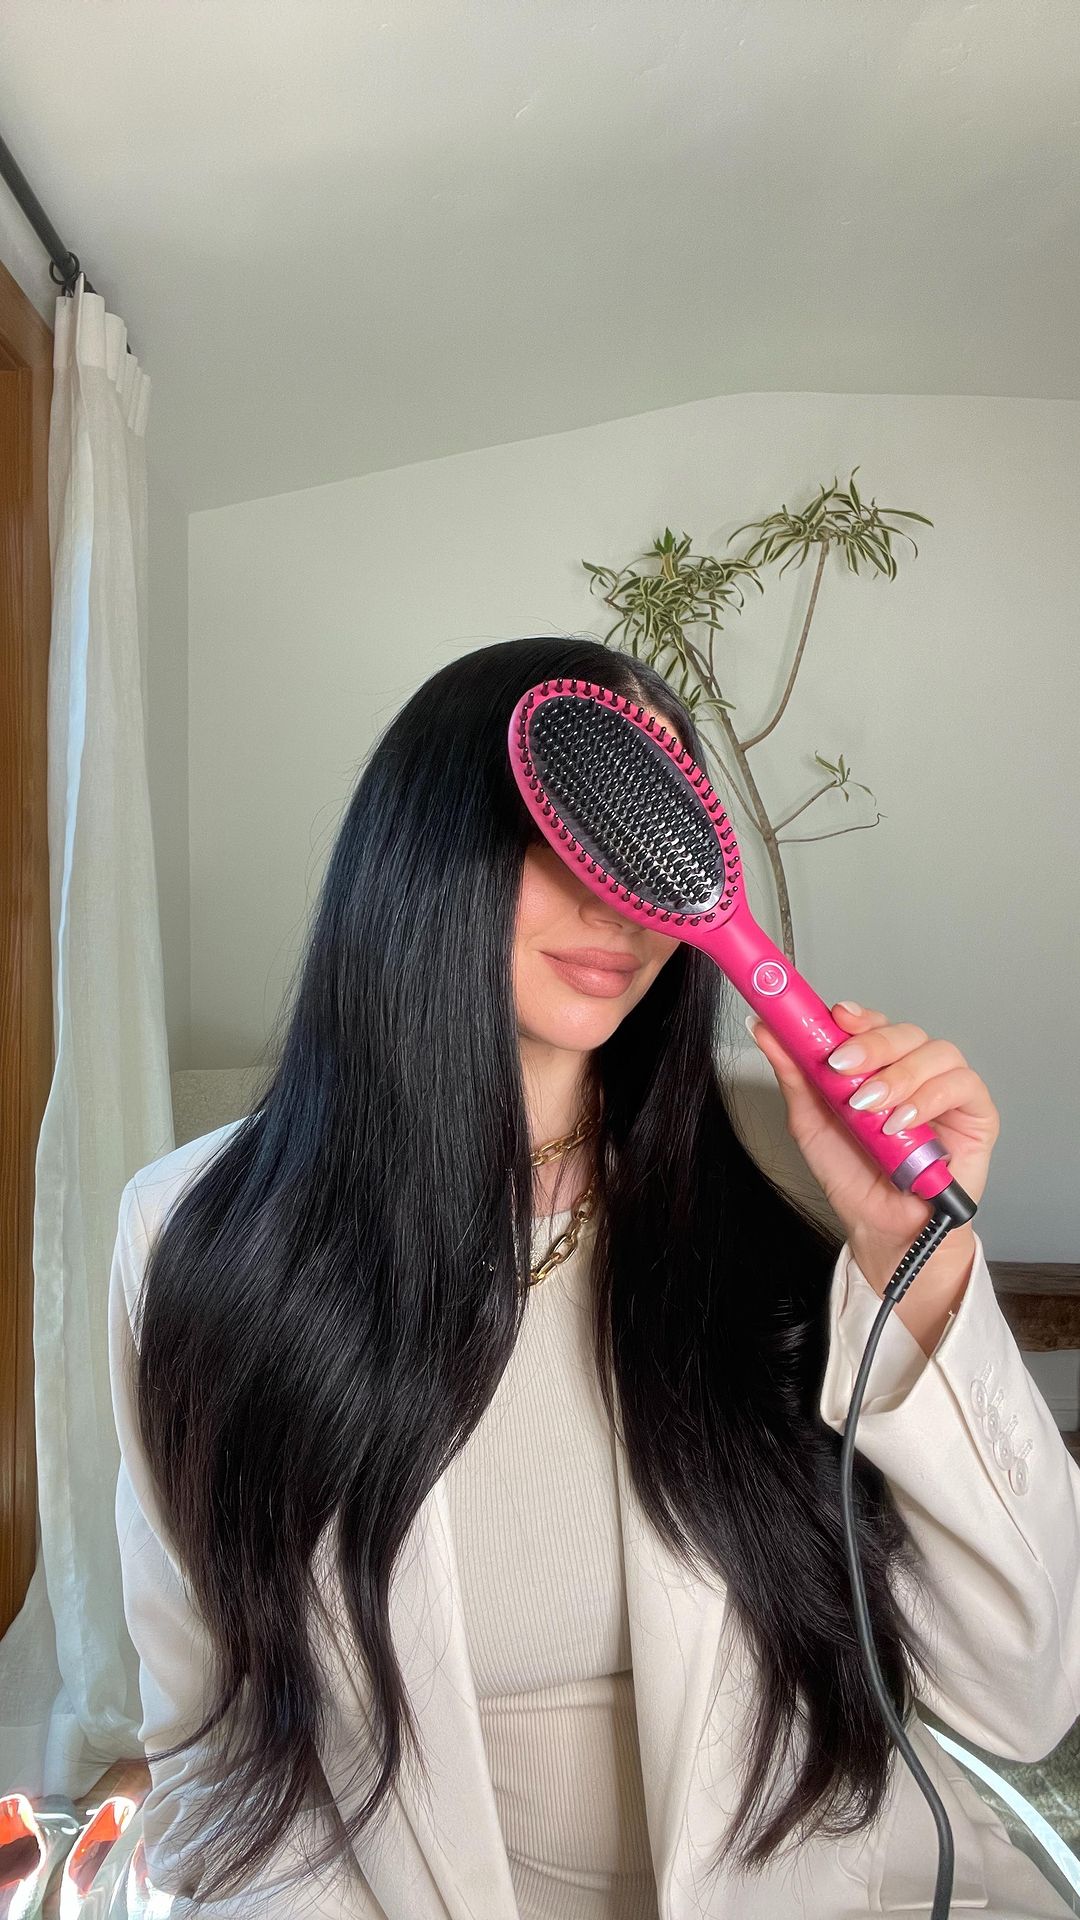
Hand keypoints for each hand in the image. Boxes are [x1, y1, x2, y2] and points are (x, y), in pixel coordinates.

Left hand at [745, 1000, 998, 1297]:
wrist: (881, 1228)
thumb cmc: (854, 1176)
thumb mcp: (811, 1122)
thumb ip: (794, 1074)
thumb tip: (763, 1028)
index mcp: (878, 1066)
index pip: (873, 1024)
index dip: (857, 1016)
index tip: (835, 1018)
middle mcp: (914, 1071)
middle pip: (905, 1032)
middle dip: (872, 1044)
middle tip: (843, 1067)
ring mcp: (947, 1089)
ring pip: (936, 1052)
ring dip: (899, 1075)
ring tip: (871, 1108)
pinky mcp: (977, 1113)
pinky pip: (963, 1085)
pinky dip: (930, 1098)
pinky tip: (903, 1121)